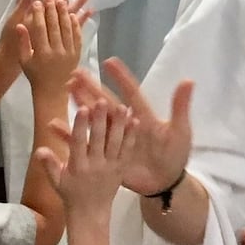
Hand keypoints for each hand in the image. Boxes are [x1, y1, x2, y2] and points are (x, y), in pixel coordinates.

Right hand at [16, 0, 85, 97]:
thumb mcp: (24, 60)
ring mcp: (69, 53)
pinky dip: (76, 25)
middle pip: (55, 26)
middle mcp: (56, 52)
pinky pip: (78, 37)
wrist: (52, 91)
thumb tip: (19, 25)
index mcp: (42, 53)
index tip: (37, 3)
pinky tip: (74, 15)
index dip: (38, 14)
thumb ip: (22, 42)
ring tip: (63, 1)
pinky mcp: (77, 54)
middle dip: (52, 10)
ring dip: (65, 13)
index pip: (40, 29)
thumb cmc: (35, 74)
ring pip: (68, 29)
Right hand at [36, 97, 138, 216]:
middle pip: (99, 139)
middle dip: (101, 120)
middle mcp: (95, 165)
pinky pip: (127, 151)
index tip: (83, 108)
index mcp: (78, 166)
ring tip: (122, 106)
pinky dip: (131, 136)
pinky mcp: (122, 169)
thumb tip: (39, 150)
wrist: (91, 213)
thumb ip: (49, 165)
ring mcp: (111, 167)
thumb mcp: (56, 181)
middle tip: (103, 100)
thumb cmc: (71, 194)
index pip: (79, 143)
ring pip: (116, 143)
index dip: (81, 126)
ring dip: (119, 124)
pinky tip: (135, 120)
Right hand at [69, 58, 192, 197]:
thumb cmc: (175, 155)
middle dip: (92, 87)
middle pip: (106, 102)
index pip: (131, 92)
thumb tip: (189, 80)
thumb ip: (181, 107)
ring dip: (80, 103)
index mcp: (143, 116)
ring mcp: (113, 137)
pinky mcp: (104, 153)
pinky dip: (70, 134)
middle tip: (75, 72)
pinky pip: (85, 142)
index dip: (121, 78)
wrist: (165, 182)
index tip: (109, 62)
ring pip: (94, 118)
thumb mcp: (181, 131)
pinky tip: (55, 125)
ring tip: (67, 89)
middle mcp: (125, 123)